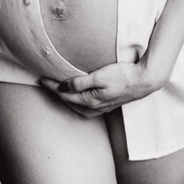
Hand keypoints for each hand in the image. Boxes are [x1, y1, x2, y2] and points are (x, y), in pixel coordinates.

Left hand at [39, 60, 160, 117]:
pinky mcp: (107, 104)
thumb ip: (81, 82)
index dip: (51, 86)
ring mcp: (101, 108)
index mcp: (89, 100)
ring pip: (76, 107)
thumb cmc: (122, 76)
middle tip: (45, 83)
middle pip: (68, 102)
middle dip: (55, 93)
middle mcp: (93, 107)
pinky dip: (76, 102)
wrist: (143, 82)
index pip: (64, 94)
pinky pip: (85, 107)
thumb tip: (65, 87)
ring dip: (65, 99)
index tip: (40, 79)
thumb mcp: (100, 76)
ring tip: (57, 90)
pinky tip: (78, 97)